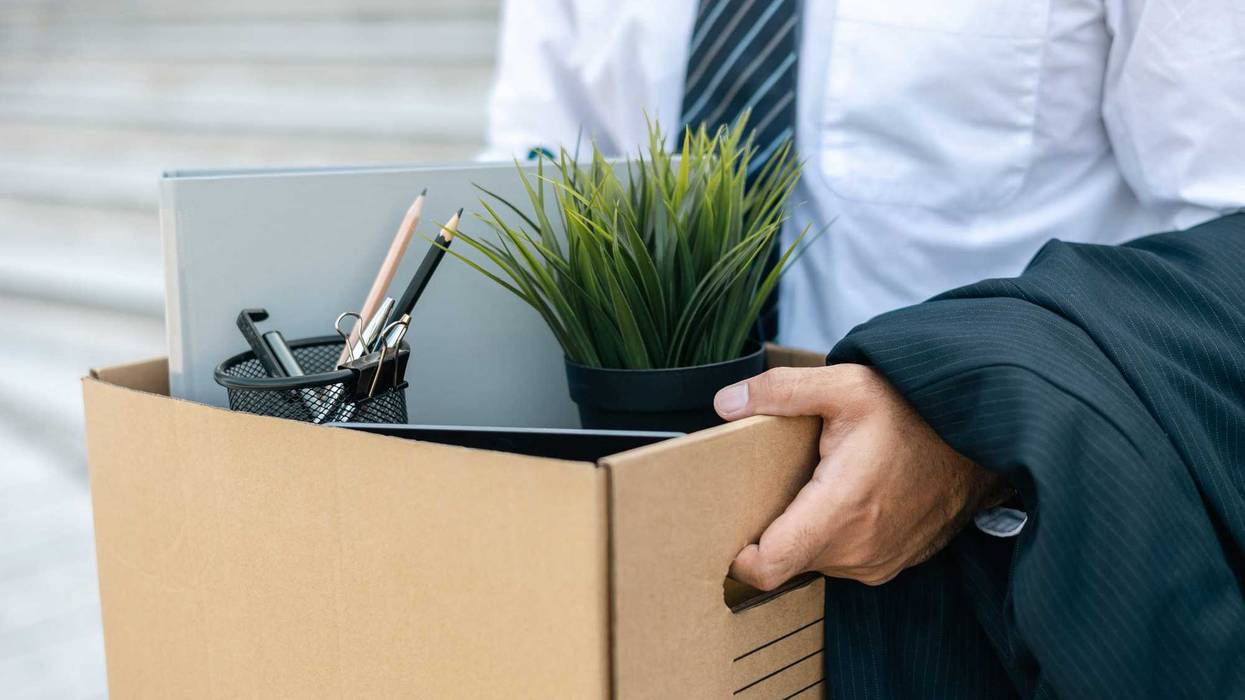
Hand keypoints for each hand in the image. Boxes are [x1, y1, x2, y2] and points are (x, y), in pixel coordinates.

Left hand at [714, 365, 1006, 588]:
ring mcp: (878, 561)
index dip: (740, 555)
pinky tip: (846, 497)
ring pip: (814, 561)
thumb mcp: (845, 384)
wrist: (980, 435)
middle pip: (786, 559)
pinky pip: (844, 560)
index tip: (731, 527)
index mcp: (840, 508)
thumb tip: (724, 403)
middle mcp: (858, 547)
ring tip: (816, 485)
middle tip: (773, 485)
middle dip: (770, 530)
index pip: (769, 566)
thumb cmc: (913, 410)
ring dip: (805, 531)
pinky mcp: (892, 563)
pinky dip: (834, 535)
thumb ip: (780, 391)